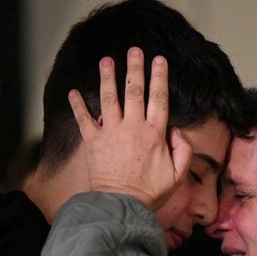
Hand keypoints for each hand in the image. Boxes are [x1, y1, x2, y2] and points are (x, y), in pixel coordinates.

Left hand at [67, 47, 192, 210]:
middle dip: (135, 67)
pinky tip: (73, 91)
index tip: (159, 60)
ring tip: (106, 60)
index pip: (159, 98)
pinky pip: (83, 119)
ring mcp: (111, 132)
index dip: (160, 76)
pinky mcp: (93, 141)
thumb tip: (178, 132)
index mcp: (155, 133)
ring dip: (108, 76)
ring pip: (110, 97)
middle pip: (134, 90)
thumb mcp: (176, 175)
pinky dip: (77, 104)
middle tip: (134, 50)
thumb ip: (183, 151)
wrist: (121, 205)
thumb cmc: (149, 193)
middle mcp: (133, 127)